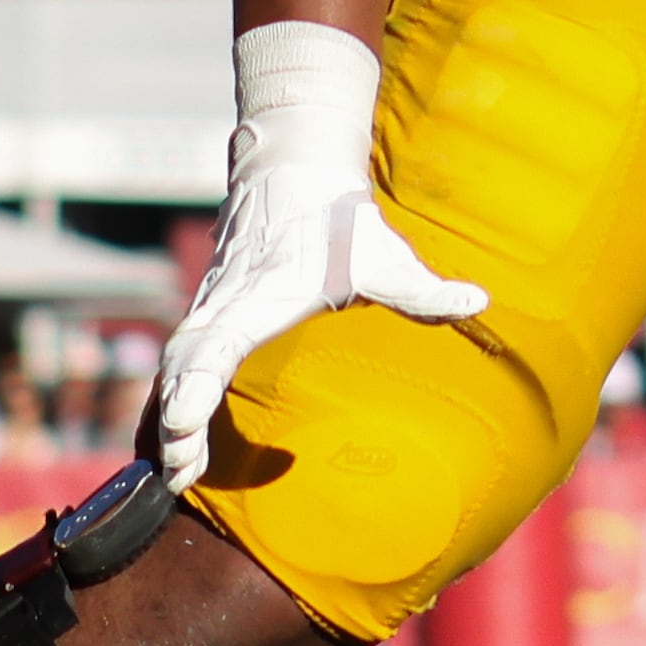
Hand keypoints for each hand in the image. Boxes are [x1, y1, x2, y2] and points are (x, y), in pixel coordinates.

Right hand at [149, 26, 489, 487]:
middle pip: (183, 364)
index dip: (195, 382)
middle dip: (174, 417)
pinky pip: (178, 364)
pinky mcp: (207, 318)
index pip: (215, 341)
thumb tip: (479, 301)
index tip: (184, 418)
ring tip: (177, 473)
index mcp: (261, 294)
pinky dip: (169, 402)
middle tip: (183, 469)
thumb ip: (425, 290)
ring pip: (174, 366)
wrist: (294, 172)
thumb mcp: (386, 257)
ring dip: (167, 418)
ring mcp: (209, 310)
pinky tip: (172, 447)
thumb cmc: (340, 223)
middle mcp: (223, 304)